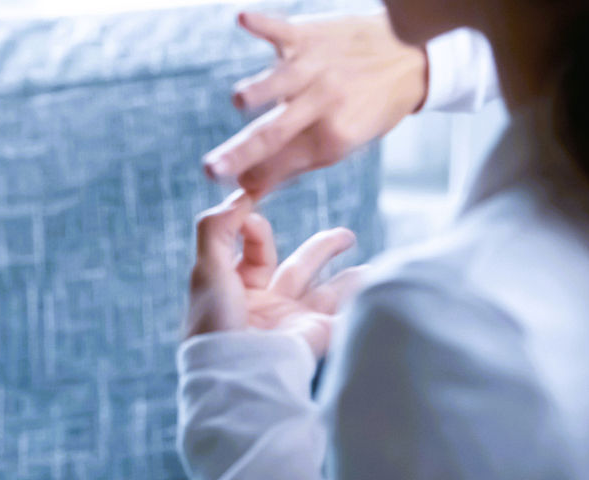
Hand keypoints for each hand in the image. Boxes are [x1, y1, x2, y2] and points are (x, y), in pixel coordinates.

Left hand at [187, 190, 366, 356]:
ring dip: (352, 279)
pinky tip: (382, 287)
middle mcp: (266, 304)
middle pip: (300, 267)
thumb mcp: (206, 267)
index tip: (254, 217)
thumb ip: (217, 227)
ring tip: (374, 269)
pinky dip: (364, 301)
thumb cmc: (214, 319)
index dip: (257, 230)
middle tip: (346, 235)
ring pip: (328, 292)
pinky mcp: (315, 335)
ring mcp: (293, 320)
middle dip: (323, 248)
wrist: (234, 368)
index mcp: (236, 289)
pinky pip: (346, 315)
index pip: (255, 251)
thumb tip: (240, 198)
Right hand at [204, 11, 427, 196]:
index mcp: (334, 136)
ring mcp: (316, 66)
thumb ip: (293, 165)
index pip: (282, 160)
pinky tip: (244, 19)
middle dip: (242, 152)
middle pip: (275, 131)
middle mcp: (325, 102)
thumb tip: (249, 188)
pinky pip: (283, 29)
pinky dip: (263, 24)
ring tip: (240, 100)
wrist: (410, 56)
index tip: (222, 183)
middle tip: (212, 169)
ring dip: (261, 90)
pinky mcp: (309, 35)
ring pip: (282, 81)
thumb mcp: (343, 144)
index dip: (250, 173)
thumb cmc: (369, 106)